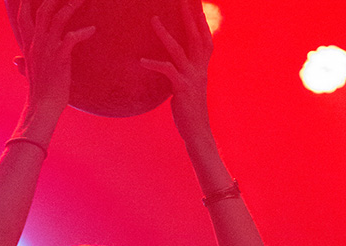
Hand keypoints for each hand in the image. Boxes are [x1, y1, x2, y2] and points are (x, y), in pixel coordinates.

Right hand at [15, 0, 94, 119]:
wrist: (42, 107)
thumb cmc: (39, 92)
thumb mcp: (28, 74)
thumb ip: (23, 64)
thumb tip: (16, 60)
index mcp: (29, 46)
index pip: (23, 17)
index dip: (26, 3)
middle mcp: (37, 43)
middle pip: (42, 10)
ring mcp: (48, 49)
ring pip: (57, 18)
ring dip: (70, 5)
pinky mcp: (60, 58)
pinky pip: (72, 37)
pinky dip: (83, 32)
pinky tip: (92, 29)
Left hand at [141, 0, 212, 144]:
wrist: (198, 132)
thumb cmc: (190, 110)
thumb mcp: (190, 86)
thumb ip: (185, 71)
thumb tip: (173, 63)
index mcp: (203, 66)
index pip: (204, 35)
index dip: (201, 17)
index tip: (196, 1)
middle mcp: (200, 68)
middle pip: (195, 34)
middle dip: (189, 14)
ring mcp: (192, 77)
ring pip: (178, 49)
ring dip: (165, 33)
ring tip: (153, 19)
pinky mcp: (182, 88)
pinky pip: (167, 71)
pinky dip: (154, 65)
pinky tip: (141, 62)